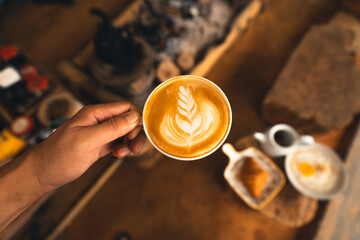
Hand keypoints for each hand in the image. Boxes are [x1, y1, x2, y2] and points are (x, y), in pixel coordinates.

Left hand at [29, 102, 145, 191]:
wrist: (43, 173)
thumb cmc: (59, 156)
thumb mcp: (87, 141)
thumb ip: (112, 128)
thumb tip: (134, 117)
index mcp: (95, 113)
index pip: (126, 108)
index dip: (135, 121)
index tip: (133, 137)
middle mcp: (99, 119)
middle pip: (128, 120)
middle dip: (135, 134)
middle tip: (134, 149)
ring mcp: (99, 131)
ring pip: (125, 131)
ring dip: (129, 142)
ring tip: (122, 154)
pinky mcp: (99, 143)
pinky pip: (118, 141)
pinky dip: (122, 148)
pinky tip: (117, 155)